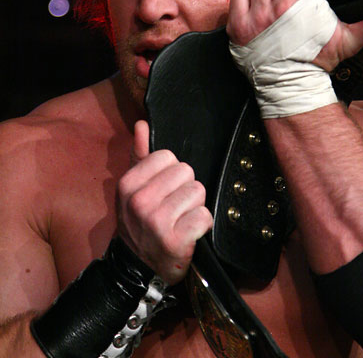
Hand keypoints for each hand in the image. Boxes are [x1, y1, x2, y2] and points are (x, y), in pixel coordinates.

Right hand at [117, 120, 212, 284]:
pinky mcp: (175, 241)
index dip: (171, 172)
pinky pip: (204, 216)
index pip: (167, 156)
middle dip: (185, 188)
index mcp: (128, 184)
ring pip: (197, 192)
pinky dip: (202, 225)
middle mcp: (140, 202)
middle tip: (174, 207)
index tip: (164, 189)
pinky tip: (189, 233)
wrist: (137, 268)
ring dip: (195, 207)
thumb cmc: (140, 223)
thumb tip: (141, 124)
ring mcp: (156, 222)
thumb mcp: (134, 189)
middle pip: (186, 172)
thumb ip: (139, 154)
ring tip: (181, 219)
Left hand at [227, 0, 362, 71]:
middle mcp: (282, 7)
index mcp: (308, 4)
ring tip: (271, 16)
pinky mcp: (240, 25)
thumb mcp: (346, 41)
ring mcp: (259, 16)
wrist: (288, 85)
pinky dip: (244, 5)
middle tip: (286, 11)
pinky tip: (254, 19)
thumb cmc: (315, 61)